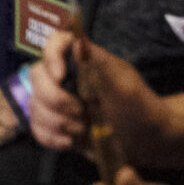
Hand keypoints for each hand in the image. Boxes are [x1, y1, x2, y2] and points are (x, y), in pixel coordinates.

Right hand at [28, 30, 175, 162]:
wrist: (148, 142)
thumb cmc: (142, 109)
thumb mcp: (126, 87)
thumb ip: (100, 66)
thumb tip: (78, 42)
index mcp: (84, 61)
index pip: (56, 43)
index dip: (51, 56)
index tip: (60, 77)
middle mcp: (67, 78)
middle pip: (37, 76)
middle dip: (54, 99)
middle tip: (81, 113)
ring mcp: (60, 102)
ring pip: (34, 104)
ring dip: (55, 121)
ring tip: (82, 130)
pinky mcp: (57, 126)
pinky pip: (37, 127)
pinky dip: (49, 136)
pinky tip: (70, 142)